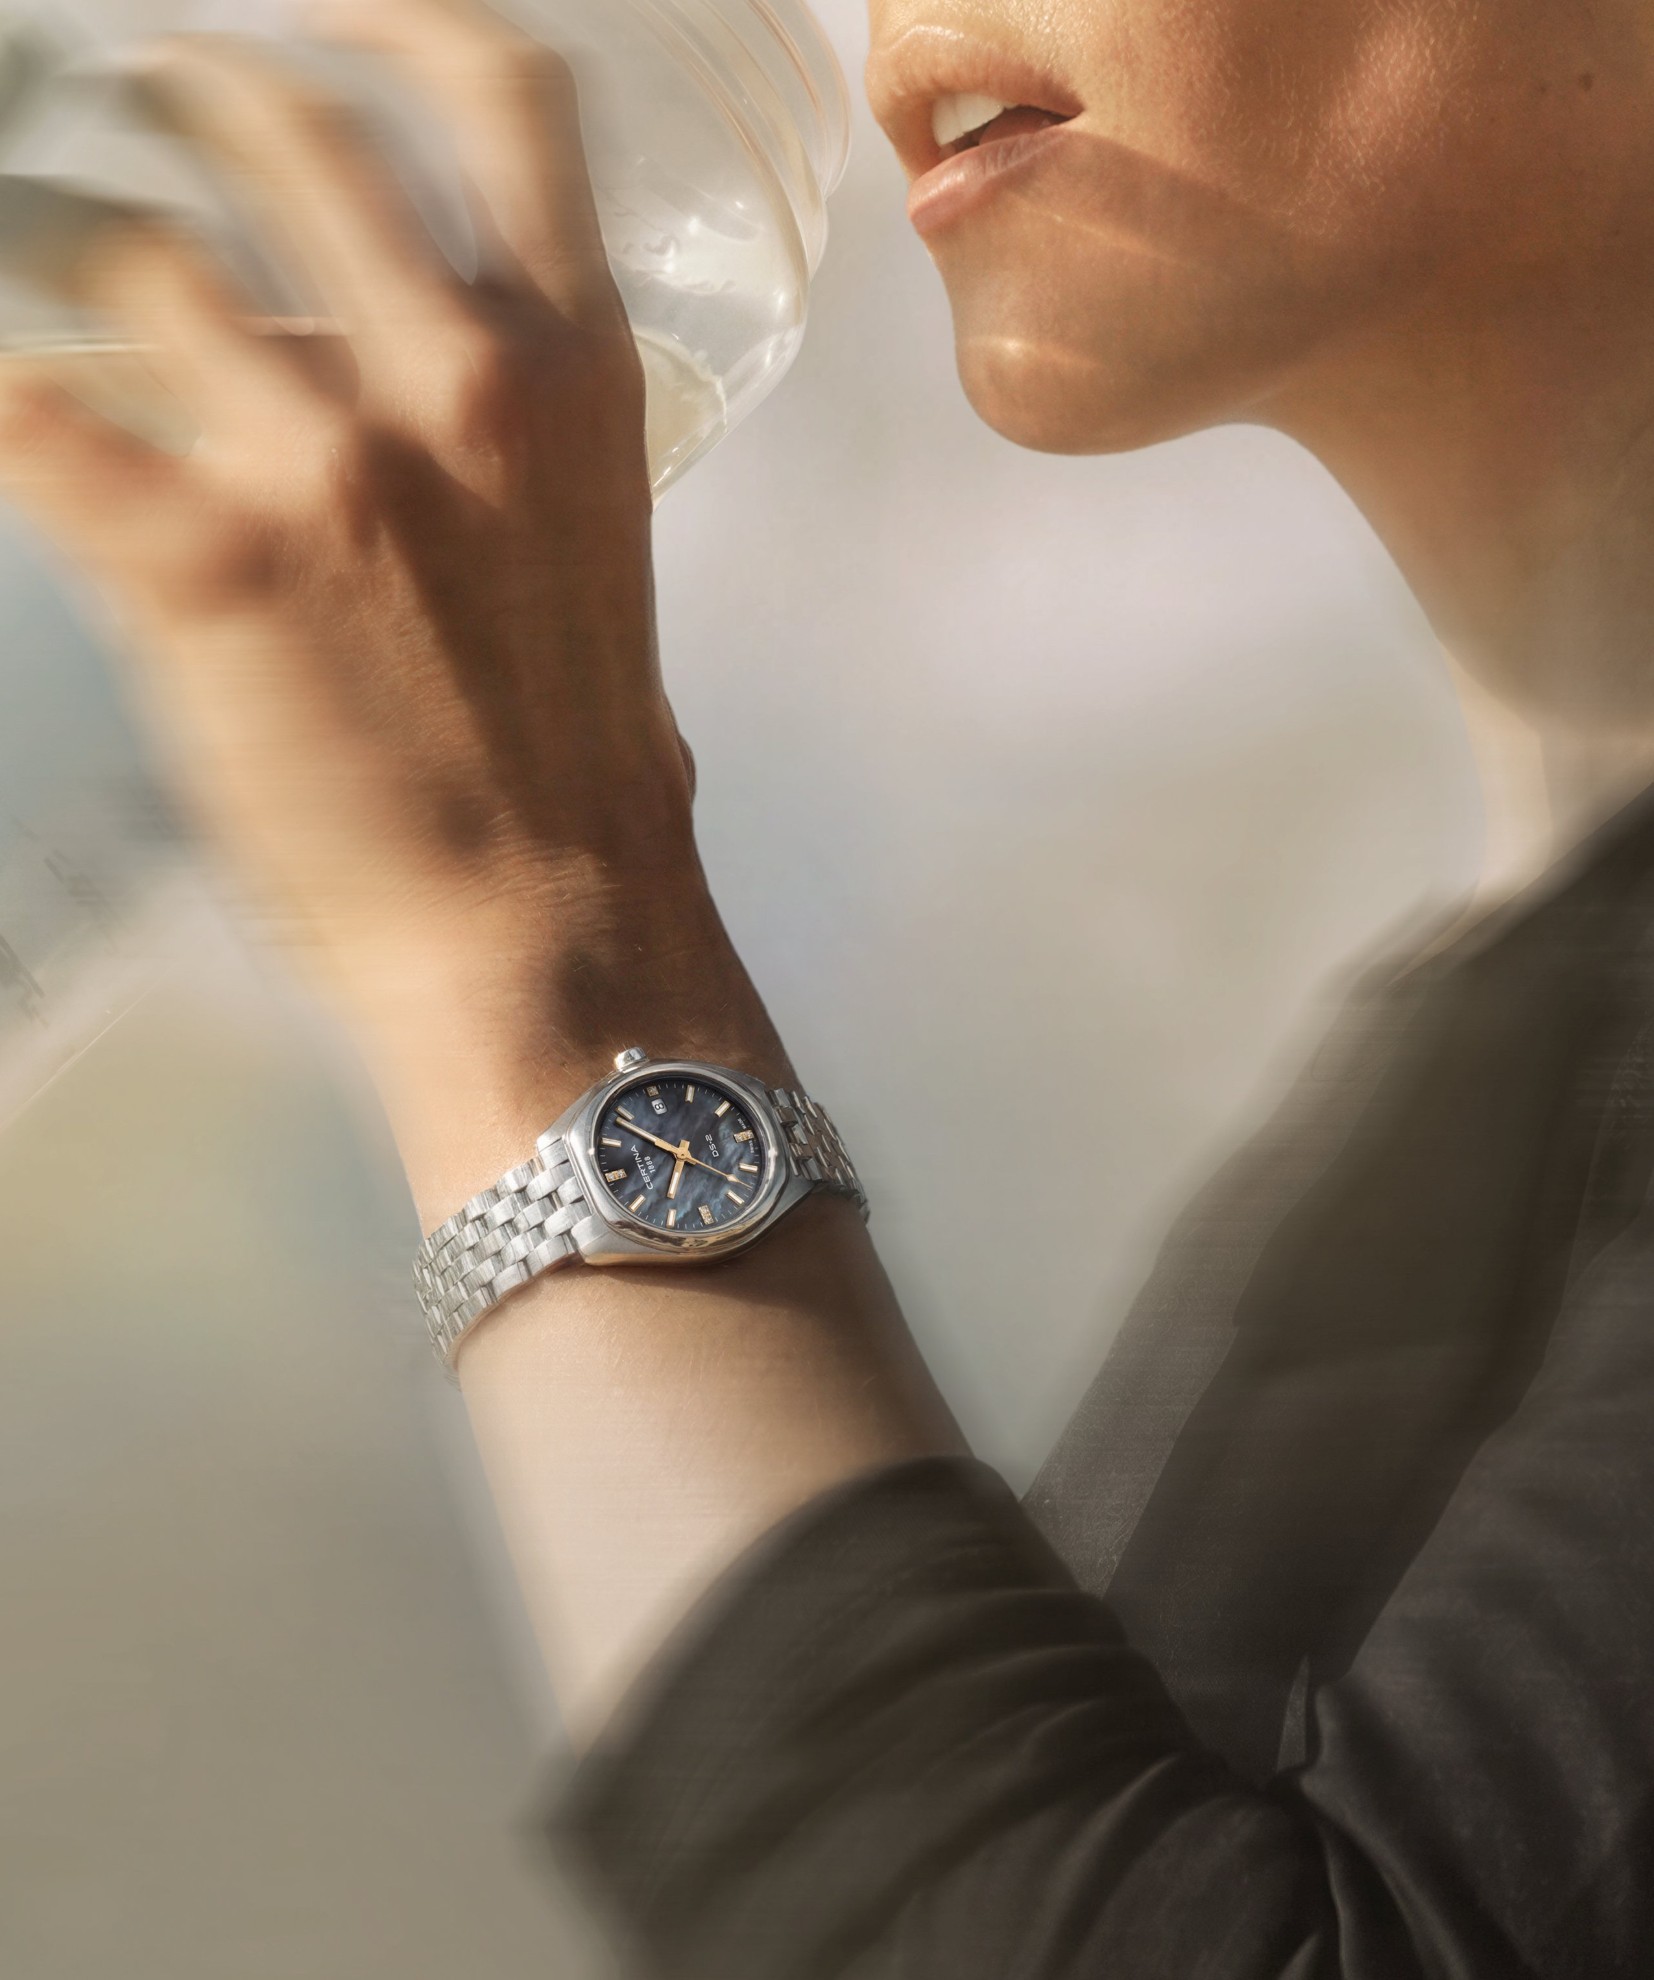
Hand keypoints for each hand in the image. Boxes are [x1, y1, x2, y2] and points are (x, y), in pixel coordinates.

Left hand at [0, 0, 782, 1215]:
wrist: (547, 931)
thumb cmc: (570, 767)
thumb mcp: (588, 550)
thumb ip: (508, 431)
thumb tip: (386, 375)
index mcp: (572, 371)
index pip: (500, 97)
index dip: (396, 12)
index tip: (322, 4)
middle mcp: (458, 380)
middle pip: (284, 132)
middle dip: (182, 93)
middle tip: (124, 103)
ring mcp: (330, 463)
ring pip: (130, 263)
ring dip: (66, 251)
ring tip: (40, 269)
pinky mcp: (204, 565)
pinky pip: (36, 414)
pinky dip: (2, 391)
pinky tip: (5, 393)